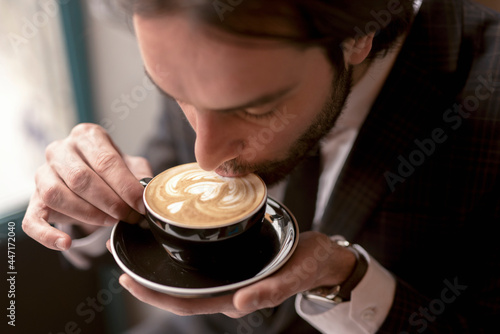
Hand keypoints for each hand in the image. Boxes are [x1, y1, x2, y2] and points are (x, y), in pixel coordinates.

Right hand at [22, 123, 152, 250]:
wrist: (93, 179)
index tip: (139, 204)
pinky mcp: (33, 200)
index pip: (105, 160)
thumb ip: (140, 177)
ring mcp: (42, 174)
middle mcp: (60, 149)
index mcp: (87, 136)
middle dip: (109, 202)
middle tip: (127, 216)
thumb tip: (146, 193)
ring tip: (109, 222)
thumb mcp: (132, 167)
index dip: (124, 185)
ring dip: (86, 214)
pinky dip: (48, 235)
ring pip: (56, 195)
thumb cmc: (113, 171)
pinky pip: (32, 220)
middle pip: (80, 177)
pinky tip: (66, 243)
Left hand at [112, 231, 355, 317]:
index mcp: (234, 298)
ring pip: (186, 276)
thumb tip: (239, 305)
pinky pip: (200, 262)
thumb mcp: (293, 276)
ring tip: (138, 246)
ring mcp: (227, 276)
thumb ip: (269, 291)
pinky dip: (180, 253)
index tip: (128, 281)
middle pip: (178, 290)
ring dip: (161, 264)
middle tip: (119, 258)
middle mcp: (225, 289)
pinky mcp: (231, 262)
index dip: (155, 296)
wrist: (320, 256)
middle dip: (148, 280)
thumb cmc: (308, 266)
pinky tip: (171, 237)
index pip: (185, 302)